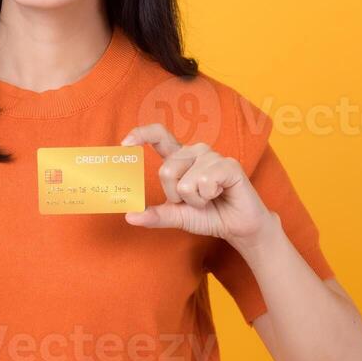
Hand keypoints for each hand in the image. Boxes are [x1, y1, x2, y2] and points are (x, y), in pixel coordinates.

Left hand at [119, 123, 275, 249]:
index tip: (124, 143)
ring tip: (210, 198)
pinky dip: (208, 197)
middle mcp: (194, 151)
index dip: (141, 134)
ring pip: (185, 182)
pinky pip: (204, 183)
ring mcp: (212, 156)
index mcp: (179, 158)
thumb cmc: (208, 215)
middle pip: (166, 171)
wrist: (237, 226)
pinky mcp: (228, 165)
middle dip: (176, 196)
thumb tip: (129, 216)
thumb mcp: (177, 216)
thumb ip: (155, 215)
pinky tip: (220, 194)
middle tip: (194, 200)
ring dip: (195, 200)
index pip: (158, 135)